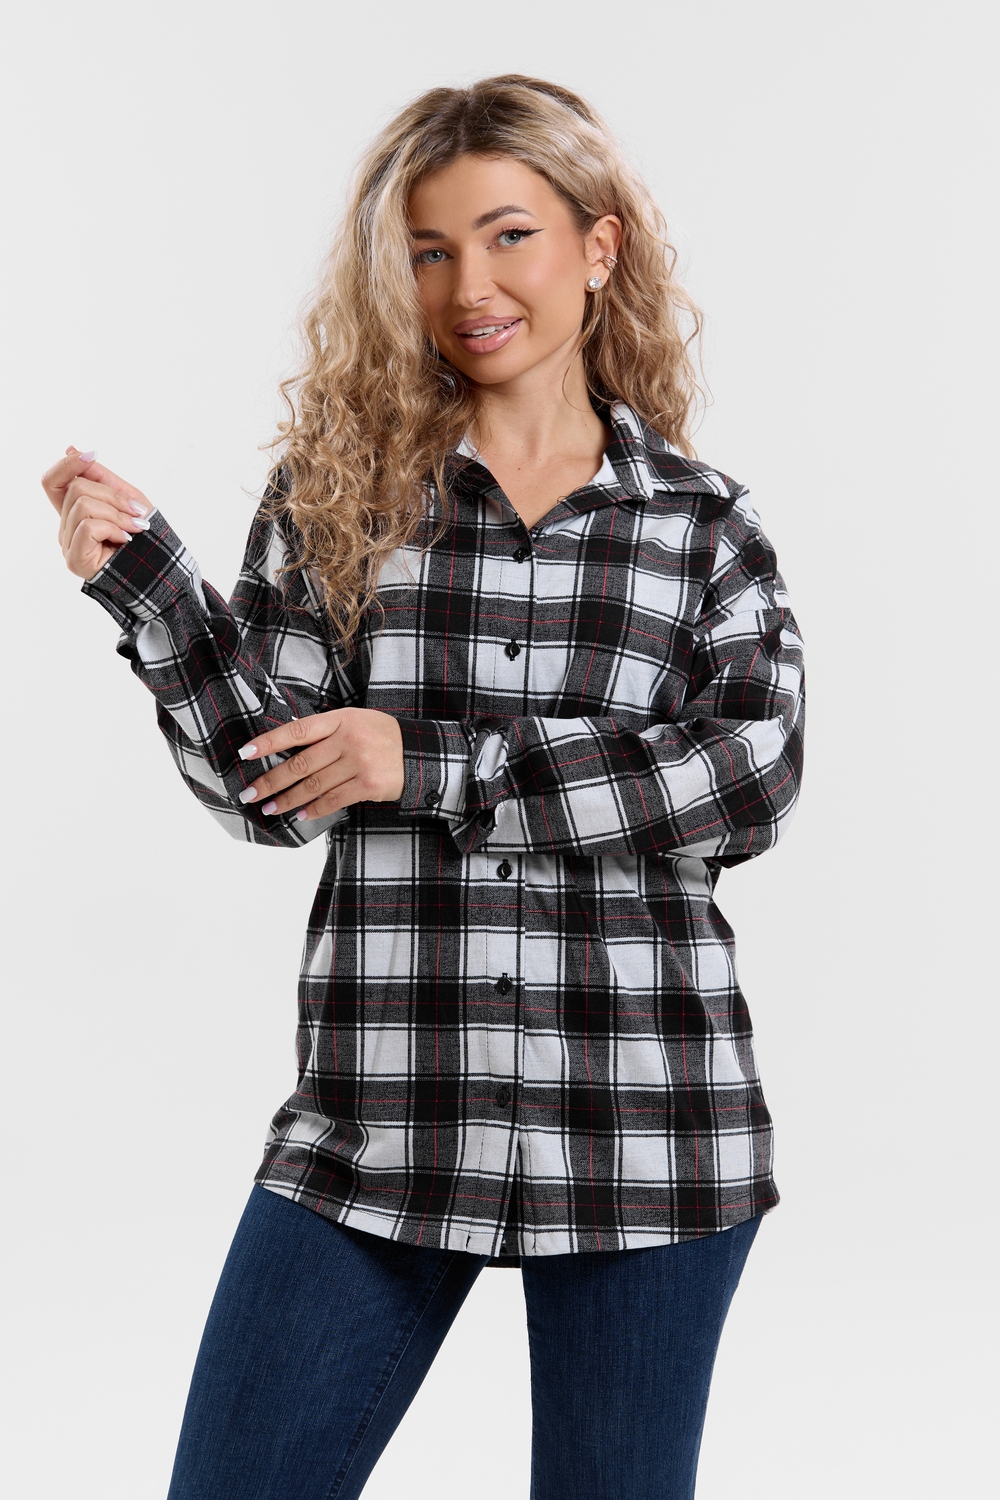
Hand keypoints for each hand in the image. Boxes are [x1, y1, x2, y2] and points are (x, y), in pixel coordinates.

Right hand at [41, 446, 152, 579]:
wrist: (160, 566)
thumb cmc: (144, 534)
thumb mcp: (124, 496)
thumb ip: (98, 476)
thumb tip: (70, 449)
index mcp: (74, 511)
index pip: (52, 481)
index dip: (67, 464)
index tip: (91, 456)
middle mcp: (65, 527)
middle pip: (76, 488)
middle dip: (113, 496)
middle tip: (136, 514)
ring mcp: (68, 545)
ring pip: (83, 505)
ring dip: (117, 514)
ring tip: (134, 529)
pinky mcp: (75, 560)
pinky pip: (87, 526)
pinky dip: (112, 529)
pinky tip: (124, 540)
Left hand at [237, 708, 404, 820]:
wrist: (419, 753)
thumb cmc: (381, 738)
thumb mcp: (356, 722)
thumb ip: (326, 734)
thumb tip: (288, 751)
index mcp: (341, 720)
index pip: (297, 730)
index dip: (270, 742)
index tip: (246, 753)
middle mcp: (348, 739)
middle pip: (300, 763)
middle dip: (271, 780)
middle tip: (250, 792)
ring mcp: (359, 762)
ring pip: (313, 785)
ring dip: (288, 799)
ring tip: (271, 808)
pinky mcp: (368, 784)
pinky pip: (334, 799)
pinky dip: (315, 809)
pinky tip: (301, 814)